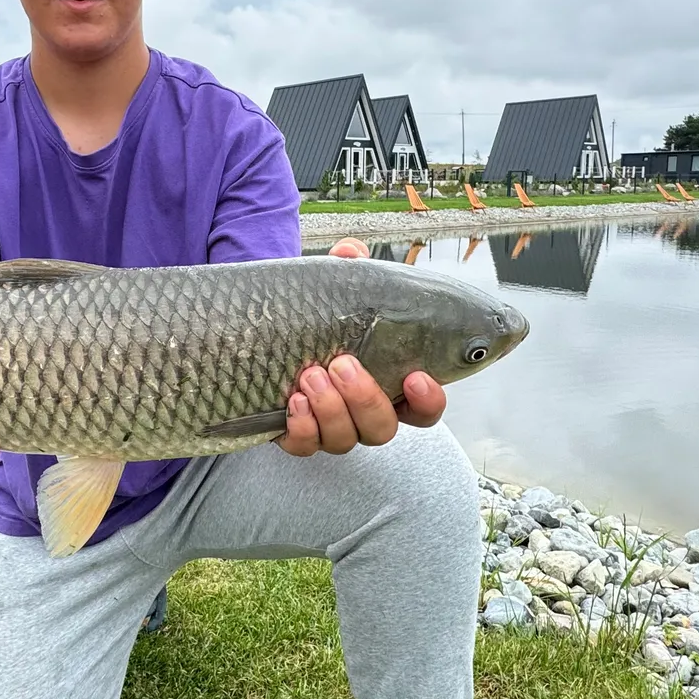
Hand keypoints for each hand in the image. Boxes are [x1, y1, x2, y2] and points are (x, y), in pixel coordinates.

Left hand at [275, 238, 447, 456]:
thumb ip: (348, 271)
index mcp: (390, 386)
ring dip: (330, 408)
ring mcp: (333, 429)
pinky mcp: (299, 436)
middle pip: (382, 428)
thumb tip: (350, 252)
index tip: (417, 376)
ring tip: (310, 374)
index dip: (428, 400)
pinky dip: (302, 428)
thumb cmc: (319, 320)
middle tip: (342, 363)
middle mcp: (365, 415)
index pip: (424, 409)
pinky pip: (305, 446)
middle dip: (364, 398)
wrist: (270, 338)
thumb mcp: (335, 293)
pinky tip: (293, 401)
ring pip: (345, 439)